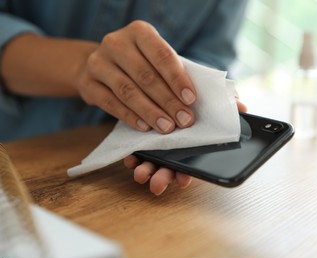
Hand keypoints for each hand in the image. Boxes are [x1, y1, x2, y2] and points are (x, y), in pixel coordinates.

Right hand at [77, 20, 196, 133]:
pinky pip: (111, 103)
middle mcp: (116, 43)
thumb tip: (189, 103)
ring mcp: (98, 62)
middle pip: (145, 76)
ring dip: (150, 112)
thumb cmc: (139, 63)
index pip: (161, 55)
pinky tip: (145, 127)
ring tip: (167, 127)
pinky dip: (130, 117)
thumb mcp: (153, 58)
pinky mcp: (87, 83)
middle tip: (184, 119)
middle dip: (168, 101)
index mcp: (139, 32)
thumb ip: (169, 73)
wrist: (99, 65)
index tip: (191, 100)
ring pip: (128, 91)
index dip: (177, 79)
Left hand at [124, 99, 247, 194]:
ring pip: (152, 162)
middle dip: (163, 177)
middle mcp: (175, 148)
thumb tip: (243, 108)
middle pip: (169, 168)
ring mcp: (158, 144)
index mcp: (193, 145)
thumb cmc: (200, 96)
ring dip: (146, 170)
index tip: (182, 180)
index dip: (186, 174)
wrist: (174, 78)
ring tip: (141, 173)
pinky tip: (130, 158)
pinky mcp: (142, 135)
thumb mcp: (215, 97)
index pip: (190, 165)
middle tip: (157, 184)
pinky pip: (136, 149)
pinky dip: (133, 156)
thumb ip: (228, 104)